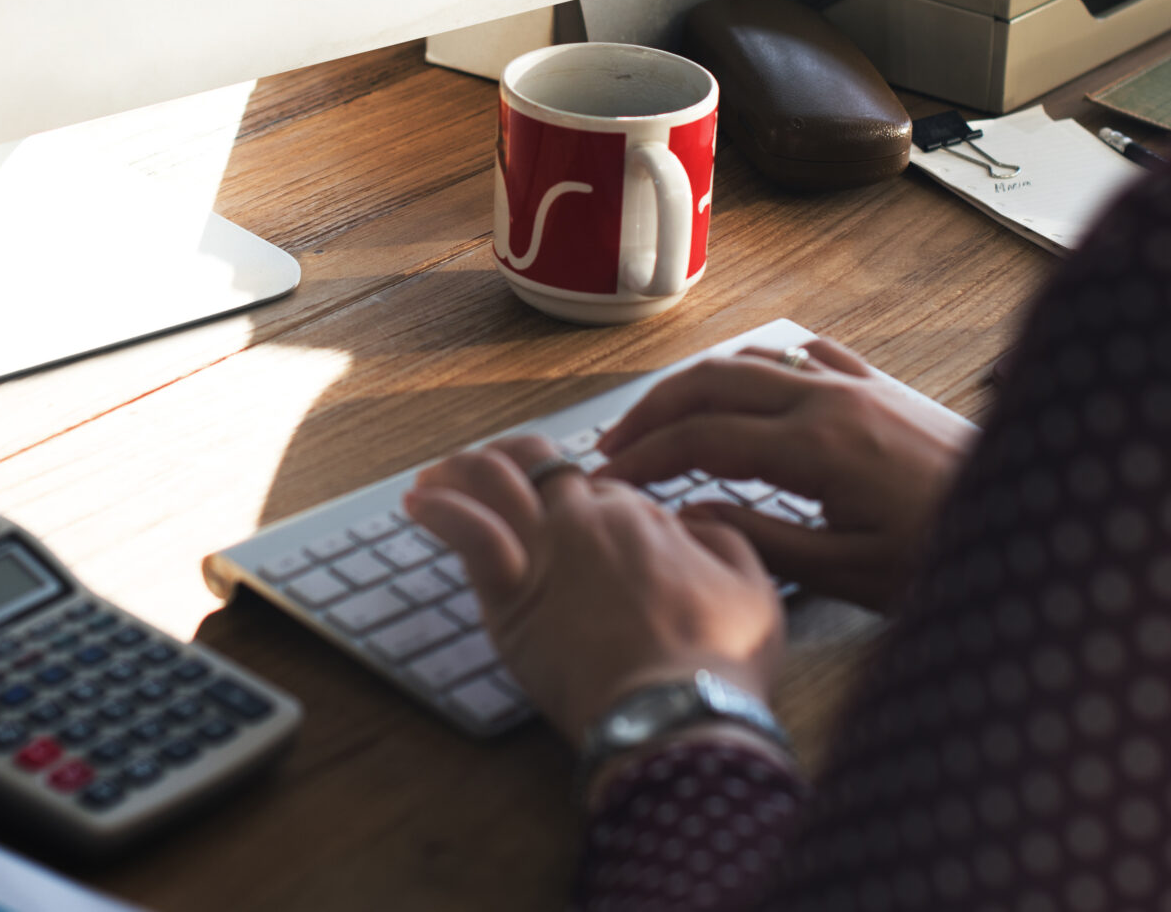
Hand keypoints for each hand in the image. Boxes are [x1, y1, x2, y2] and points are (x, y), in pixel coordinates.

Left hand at [404, 435, 785, 742]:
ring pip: (492, 483)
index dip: (582, 494)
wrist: (677, 713)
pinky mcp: (510, 596)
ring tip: (437, 475)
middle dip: (512, 458)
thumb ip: (724, 539)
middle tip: (492, 466)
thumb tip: (694, 520)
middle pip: (538, 465)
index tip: (570, 510)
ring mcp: (545, 552)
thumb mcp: (753, 586)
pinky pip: (466, 532)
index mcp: (641, 514)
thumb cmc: (719, 661)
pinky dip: (439, 509)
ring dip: (461, 470)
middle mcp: (586, 519)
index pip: (595, 485)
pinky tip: (417, 502)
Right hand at [595, 337, 973, 611]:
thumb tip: (691, 518)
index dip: (646, 457)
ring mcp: (857, 384)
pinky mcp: (881, 386)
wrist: (1033, 517)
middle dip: (653, 410)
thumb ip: (763, 541)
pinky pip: (804, 355)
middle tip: (614, 445)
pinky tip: (747, 383)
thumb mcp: (851, 571)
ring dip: (698, 384)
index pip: (702, 438)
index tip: (608, 480)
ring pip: (753, 360)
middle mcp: (830, 398)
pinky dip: (758, 365)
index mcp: (817, 445)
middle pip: (713, 381)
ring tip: (662, 418)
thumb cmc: (945, 555)